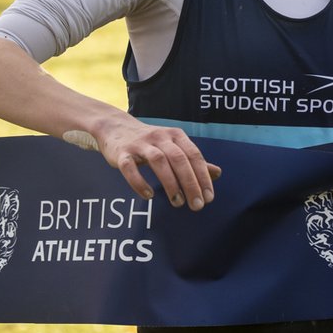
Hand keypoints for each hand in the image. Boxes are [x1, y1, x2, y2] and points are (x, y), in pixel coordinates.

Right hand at [77, 117, 220, 210]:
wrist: (115, 127)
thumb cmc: (149, 143)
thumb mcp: (173, 147)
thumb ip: (193, 161)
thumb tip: (217, 173)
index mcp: (175, 136)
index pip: (194, 155)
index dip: (203, 177)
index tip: (208, 198)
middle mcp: (159, 137)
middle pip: (179, 159)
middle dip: (190, 184)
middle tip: (196, 205)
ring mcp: (140, 144)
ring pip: (158, 161)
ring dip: (170, 183)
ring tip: (177, 202)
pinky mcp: (122, 153)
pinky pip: (130, 168)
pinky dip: (139, 182)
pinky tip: (148, 195)